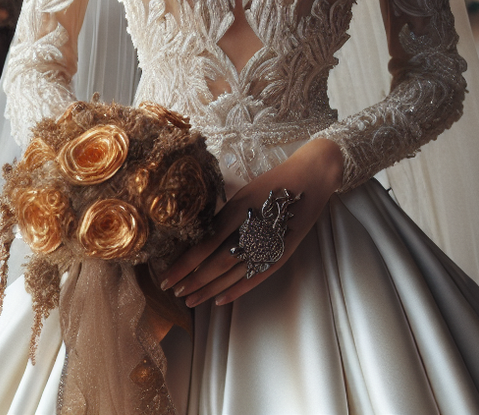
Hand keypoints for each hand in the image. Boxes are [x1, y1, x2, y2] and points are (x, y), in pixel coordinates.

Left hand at [158, 138, 343, 307]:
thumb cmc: (273, 182)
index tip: (166, 278)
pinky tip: (221, 300)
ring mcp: (269, 243)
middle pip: (217, 263)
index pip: (205, 245)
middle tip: (175, 293)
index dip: (184, 265)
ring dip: (210, 289)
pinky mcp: (282, 252)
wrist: (312, 177)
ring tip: (192, 301)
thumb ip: (223, 218)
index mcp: (238, 210)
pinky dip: (238, 289)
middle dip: (193, 281)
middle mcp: (252, 229)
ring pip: (234, 273)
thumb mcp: (243, 193)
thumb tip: (198, 241)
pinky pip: (256, 276)